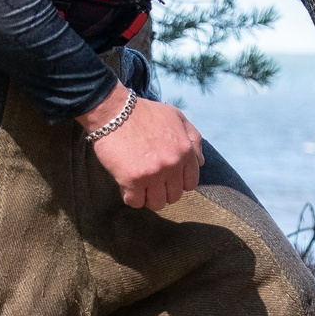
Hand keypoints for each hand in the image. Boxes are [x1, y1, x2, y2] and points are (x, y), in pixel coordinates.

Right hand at [80, 84, 203, 209]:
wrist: (113, 111)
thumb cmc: (144, 113)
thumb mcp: (176, 117)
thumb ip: (193, 139)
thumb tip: (201, 163)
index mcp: (185, 151)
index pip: (190, 183)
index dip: (177, 182)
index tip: (166, 177)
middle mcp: (172, 164)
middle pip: (174, 196)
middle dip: (163, 190)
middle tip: (150, 180)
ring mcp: (153, 174)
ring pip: (157, 203)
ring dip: (148, 197)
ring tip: (139, 185)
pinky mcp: (132, 180)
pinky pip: (135, 202)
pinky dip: (131, 197)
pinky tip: (126, 185)